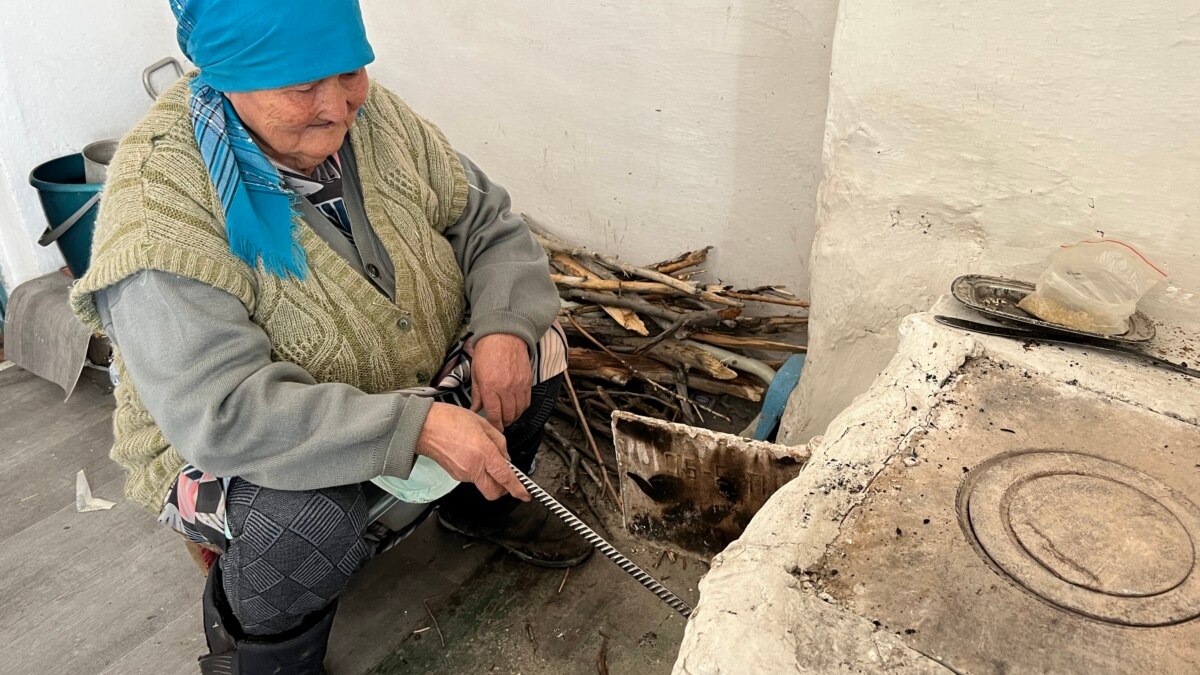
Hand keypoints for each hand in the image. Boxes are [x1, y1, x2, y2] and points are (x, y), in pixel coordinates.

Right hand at [415, 402, 530, 500]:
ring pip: (483, 484)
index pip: (506, 478)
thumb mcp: (482, 423)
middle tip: (507, 479)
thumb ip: (499, 441)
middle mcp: (474, 468)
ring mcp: (463, 474)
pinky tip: (473, 456)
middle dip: (504, 489)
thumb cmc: (449, 420)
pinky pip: (472, 477)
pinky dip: (478, 471)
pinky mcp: (455, 475)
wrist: (424, 427)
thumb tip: (505, 456)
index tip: (525, 494)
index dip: (518, 489)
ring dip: (489, 476)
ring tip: (484, 455)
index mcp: (484, 453)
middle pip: (494, 492)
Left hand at [470, 333, 532, 431]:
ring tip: (507, 416)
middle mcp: (506, 388)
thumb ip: (477, 395)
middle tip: (498, 423)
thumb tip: (474, 409)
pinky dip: (522, 407)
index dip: (494, 426)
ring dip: (513, 416)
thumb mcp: (475, 373)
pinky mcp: (527, 381)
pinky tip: (515, 406)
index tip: (492, 428)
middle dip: (503, 423)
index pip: (494, 416)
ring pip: (519, 411)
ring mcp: (519, 385)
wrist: (504, 334)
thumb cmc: (487, 351)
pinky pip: (527, 401)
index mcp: (490, 387)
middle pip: (508, 416)